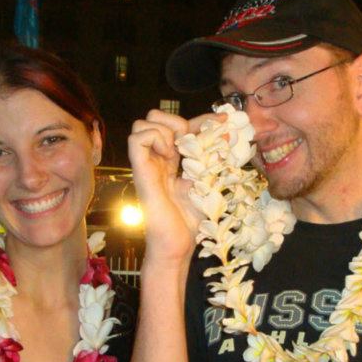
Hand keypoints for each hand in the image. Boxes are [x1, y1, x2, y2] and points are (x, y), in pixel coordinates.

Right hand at [127, 109, 224, 263]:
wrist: (177, 243)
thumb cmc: (190, 220)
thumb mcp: (207, 181)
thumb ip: (212, 157)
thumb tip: (225, 133)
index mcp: (171, 160)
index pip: (181, 126)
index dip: (201, 120)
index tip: (223, 122)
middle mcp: (156, 158)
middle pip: (153, 117)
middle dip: (176, 121)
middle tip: (190, 142)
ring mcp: (146, 164)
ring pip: (142, 124)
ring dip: (164, 130)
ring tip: (176, 152)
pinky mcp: (140, 171)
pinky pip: (136, 139)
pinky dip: (155, 139)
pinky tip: (168, 156)